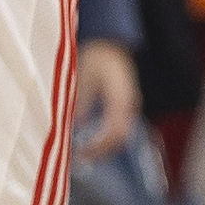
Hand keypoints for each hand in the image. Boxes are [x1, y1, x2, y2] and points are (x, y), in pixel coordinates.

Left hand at [71, 36, 139, 158]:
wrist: (110, 45)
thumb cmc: (96, 57)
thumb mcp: (84, 76)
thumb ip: (81, 100)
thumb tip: (75, 126)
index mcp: (121, 98)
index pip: (115, 132)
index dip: (99, 147)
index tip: (81, 153)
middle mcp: (130, 105)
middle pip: (120, 138)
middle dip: (100, 152)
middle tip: (79, 159)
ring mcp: (129, 107)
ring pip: (120, 136)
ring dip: (103, 148)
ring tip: (82, 155)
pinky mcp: (124, 107)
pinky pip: (118, 129)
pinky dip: (104, 140)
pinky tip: (89, 144)